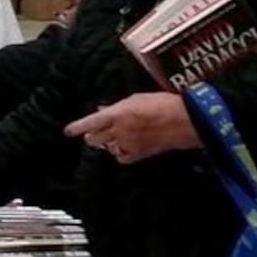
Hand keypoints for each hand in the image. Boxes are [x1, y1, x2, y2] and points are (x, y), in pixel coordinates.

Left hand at [64, 93, 200, 163]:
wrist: (188, 120)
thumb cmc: (166, 104)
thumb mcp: (138, 99)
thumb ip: (117, 107)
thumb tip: (102, 109)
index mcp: (117, 114)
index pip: (89, 123)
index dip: (77, 128)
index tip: (68, 131)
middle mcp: (119, 131)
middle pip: (95, 138)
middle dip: (92, 135)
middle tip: (95, 132)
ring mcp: (129, 144)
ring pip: (107, 148)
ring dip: (107, 143)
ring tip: (113, 137)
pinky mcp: (140, 154)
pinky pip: (122, 158)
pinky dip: (120, 154)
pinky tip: (124, 148)